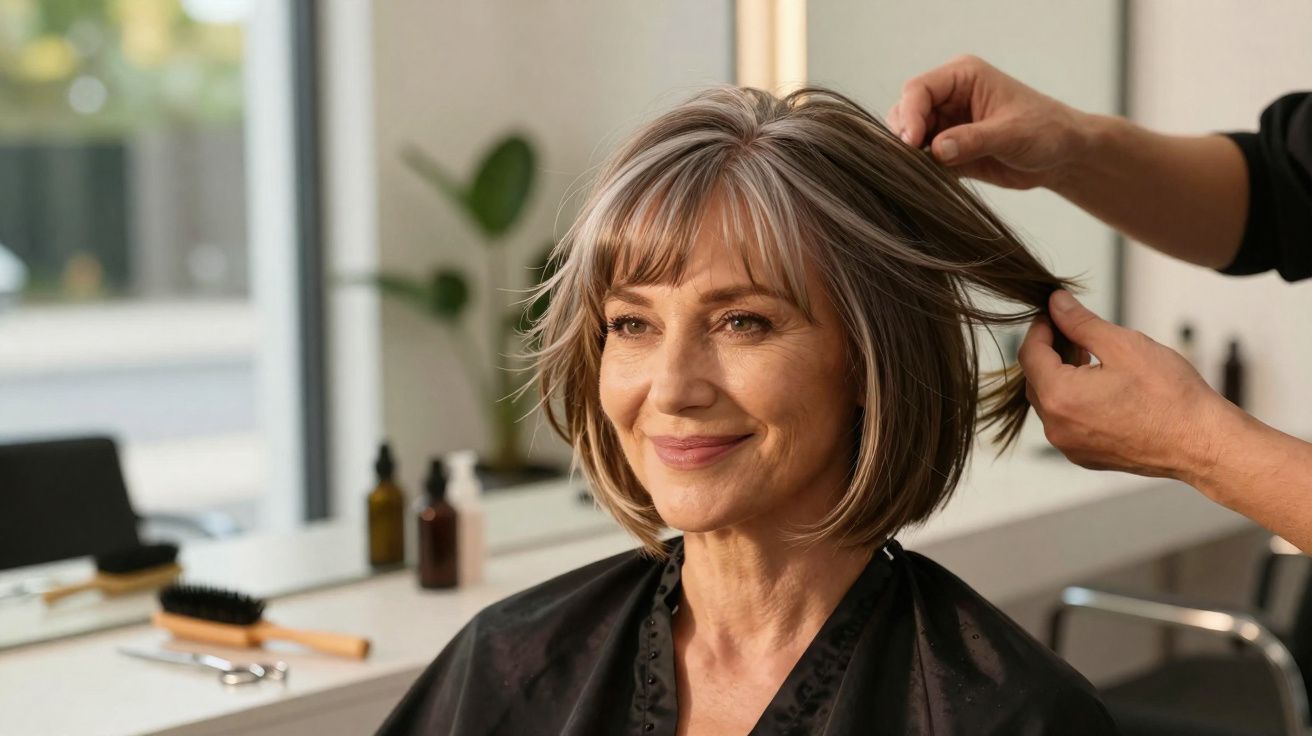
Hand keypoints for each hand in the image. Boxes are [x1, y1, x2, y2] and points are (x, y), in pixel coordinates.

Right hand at [886, 55, 1092, 189]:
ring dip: (909, 156)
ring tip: (919, 173)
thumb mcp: (1012, 133)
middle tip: (911, 161)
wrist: (1062, 156)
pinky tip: (925, 182)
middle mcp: (948, 97)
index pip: (918, 89)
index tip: (911, 143)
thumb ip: (973, 140)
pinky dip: (919, 171)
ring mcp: (946, 124)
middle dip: (903, 137)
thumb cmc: (1047, 131)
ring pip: (909, 138)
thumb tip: (936, 150)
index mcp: (962, 77)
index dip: (909, 115)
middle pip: (906, 112)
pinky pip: (922, 159)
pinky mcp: (947, 150)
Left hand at [1018, 290, 1235, 482]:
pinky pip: (1067, 422)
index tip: (1052, 313)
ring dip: (1061, 377)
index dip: (1039, 329)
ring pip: (1050, 403)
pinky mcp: (1086, 456)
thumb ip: (1080, 323)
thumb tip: (1056, 303)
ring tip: (1089, 357)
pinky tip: (1099, 387)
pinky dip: (1074, 402)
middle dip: (1050, 353)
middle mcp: (1056, 428)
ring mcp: (1070, 446)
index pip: (1029, 355)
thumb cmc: (1170, 395)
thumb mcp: (1123, 344)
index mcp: (1060, 398)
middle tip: (1073, 332)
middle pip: (1035, 380)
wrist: (1203, 443)